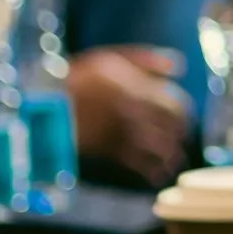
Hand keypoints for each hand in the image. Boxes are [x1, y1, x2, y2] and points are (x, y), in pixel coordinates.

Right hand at [70, 45, 194, 187]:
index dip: (184, 113)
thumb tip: (178, 67)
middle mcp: (136, 112)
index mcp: (139, 88)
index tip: (184, 118)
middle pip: (172, 128)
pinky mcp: (110, 150)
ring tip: (173, 161)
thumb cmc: (80, 76)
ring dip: (170, 156)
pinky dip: (151, 171)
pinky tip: (156, 175)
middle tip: (180, 140)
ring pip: (160, 149)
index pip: (176, 104)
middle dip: (179, 136)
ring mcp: (124, 132)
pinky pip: (139, 165)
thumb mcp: (112, 58)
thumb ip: (146, 60)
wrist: (48, 103)